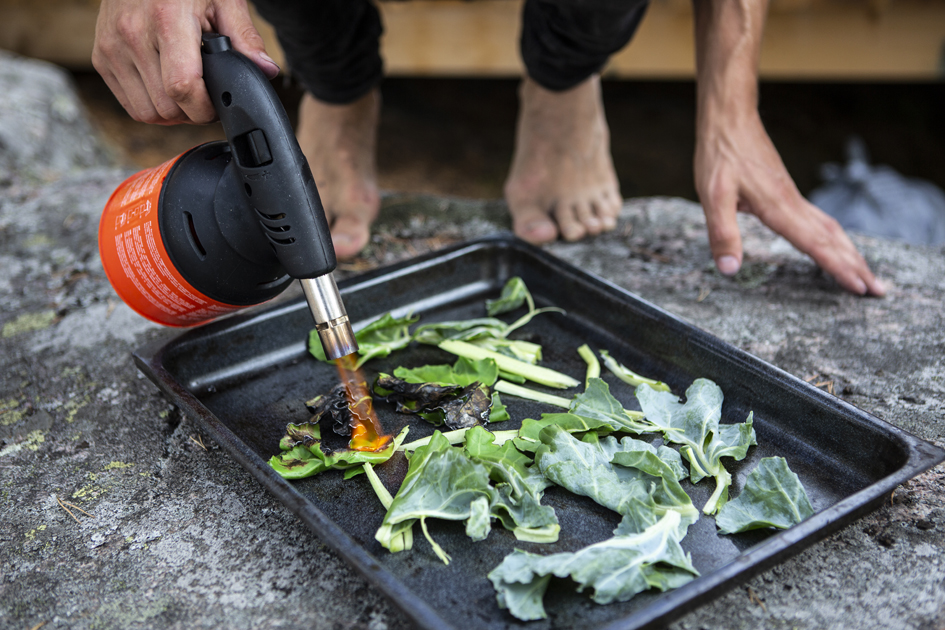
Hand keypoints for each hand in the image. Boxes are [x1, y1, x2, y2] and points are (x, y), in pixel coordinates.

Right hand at [92, 0, 279, 124]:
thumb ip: (245, 36)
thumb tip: (266, 70)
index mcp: (166, 20)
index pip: (182, 87)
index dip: (205, 108)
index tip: (217, 104)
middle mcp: (132, 34)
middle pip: (166, 107)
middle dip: (192, 112)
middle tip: (206, 97)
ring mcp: (112, 46)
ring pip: (146, 112)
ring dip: (171, 113)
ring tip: (187, 92)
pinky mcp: (101, 56)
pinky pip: (129, 103)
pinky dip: (151, 105)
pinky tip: (166, 88)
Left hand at [694, 110, 884, 295]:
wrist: (729, 119)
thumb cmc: (719, 155)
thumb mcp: (712, 196)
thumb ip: (722, 234)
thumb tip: (729, 270)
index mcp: (777, 208)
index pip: (815, 245)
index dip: (837, 268)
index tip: (859, 288)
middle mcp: (792, 204)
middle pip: (833, 239)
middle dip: (856, 266)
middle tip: (879, 290)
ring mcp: (792, 197)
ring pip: (831, 229)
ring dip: (850, 252)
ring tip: (867, 273)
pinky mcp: (787, 193)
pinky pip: (820, 220)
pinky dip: (835, 238)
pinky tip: (836, 244)